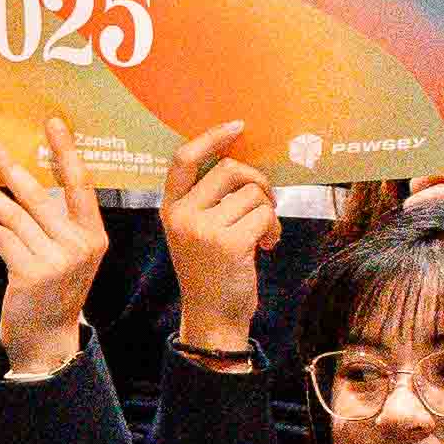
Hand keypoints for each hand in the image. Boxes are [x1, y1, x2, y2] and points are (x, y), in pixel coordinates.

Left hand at [0, 119, 112, 376]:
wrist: (48, 339)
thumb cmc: (55, 292)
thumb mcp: (70, 257)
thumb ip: (58, 224)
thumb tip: (26, 183)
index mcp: (94, 236)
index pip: (81, 185)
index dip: (67, 152)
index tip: (53, 123)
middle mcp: (79, 246)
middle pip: (40, 196)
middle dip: (12, 169)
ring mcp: (56, 261)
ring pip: (15, 216)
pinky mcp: (30, 275)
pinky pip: (2, 240)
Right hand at [159, 116, 278, 364]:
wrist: (211, 317)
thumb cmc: (211, 272)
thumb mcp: (195, 232)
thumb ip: (208, 201)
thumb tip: (245, 167)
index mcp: (170, 208)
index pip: (184, 159)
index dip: (212, 137)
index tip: (238, 126)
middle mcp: (182, 214)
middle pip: (231, 169)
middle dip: (258, 181)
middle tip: (265, 203)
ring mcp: (203, 228)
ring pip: (253, 193)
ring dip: (268, 212)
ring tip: (262, 236)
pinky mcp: (228, 243)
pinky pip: (265, 215)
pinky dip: (273, 229)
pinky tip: (266, 247)